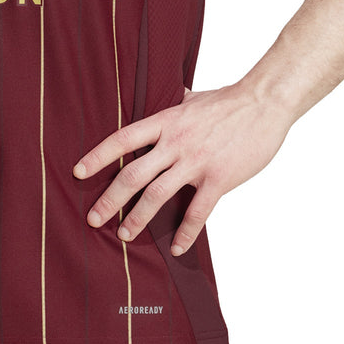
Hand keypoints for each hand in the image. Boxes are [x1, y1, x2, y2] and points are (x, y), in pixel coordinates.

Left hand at [74, 84, 291, 254]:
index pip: (122, 139)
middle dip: (110, 200)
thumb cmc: (229, 100)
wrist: (265, 102)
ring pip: (157, 196)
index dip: (98, 156)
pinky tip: (176, 249)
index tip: (78, 172)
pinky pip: (197, 212)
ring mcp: (196, 161)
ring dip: (138, 218)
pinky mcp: (219, 178)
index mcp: (166, 121)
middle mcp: (175, 142)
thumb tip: (161, 95)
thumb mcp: (192, 98)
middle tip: (93, 219)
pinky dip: (185, 233)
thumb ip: (172, 104)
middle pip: (133, 174)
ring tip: (124, 235)